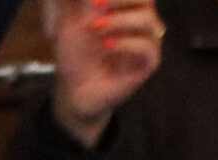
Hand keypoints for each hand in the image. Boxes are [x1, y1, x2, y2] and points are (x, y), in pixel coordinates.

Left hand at [49, 0, 163, 148]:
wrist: (73, 92)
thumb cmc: (74, 56)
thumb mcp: (69, 23)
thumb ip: (78, 3)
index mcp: (128, 11)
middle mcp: (142, 25)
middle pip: (146, 1)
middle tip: (93, 4)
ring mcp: (147, 44)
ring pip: (148, 22)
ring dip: (120, 20)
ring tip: (95, 26)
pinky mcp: (148, 65)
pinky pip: (148, 49)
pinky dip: (127, 44)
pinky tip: (106, 45)